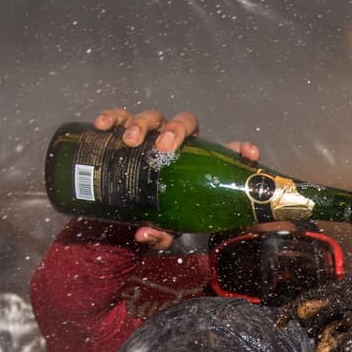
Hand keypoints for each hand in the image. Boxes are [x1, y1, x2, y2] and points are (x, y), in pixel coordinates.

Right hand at [92, 107, 260, 249]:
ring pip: (153, 118)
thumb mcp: (171, 226)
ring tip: (131, 141)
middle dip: (175, 131)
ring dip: (142, 125)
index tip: (248, 153)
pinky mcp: (125, 134)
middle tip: (164, 149)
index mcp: (199, 161)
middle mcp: (177, 144)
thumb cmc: (164, 213)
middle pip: (183, 123)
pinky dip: (113, 117)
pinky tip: (104, 126)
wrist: (135, 211)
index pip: (224, 149)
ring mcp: (152, 136)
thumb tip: (146, 234)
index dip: (238, 149)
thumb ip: (164, 232)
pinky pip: (120, 118)